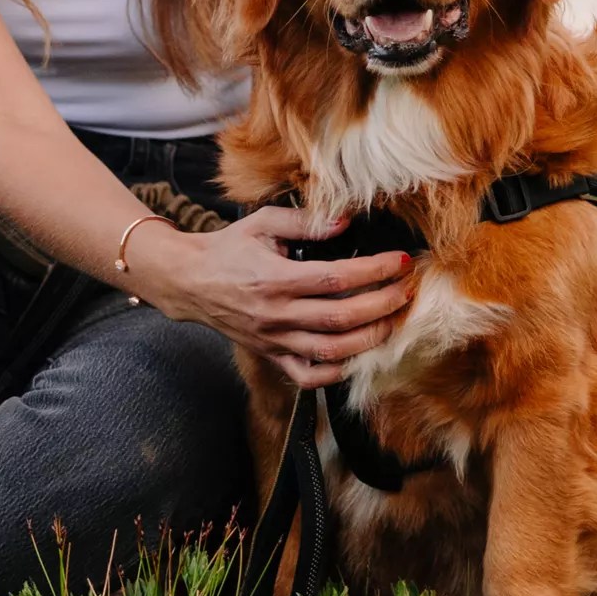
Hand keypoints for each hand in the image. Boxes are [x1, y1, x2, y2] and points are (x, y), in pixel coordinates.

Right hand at [126, 207, 415, 388]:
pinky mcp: (271, 355)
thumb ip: (306, 222)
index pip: (338, 278)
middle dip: (384, 303)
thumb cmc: (227, 248)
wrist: (189, 281)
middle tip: (407, 289)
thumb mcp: (262, 223)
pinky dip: (337, 371)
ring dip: (371, 338)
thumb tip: (347, 220)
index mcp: (276, 278)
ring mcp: (274, 340)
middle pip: (343, 317)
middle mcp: (277, 314)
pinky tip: (358, 354)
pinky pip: (308, 376)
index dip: (375, 270)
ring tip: (394, 320)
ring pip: (332, 350)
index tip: (401, 261)